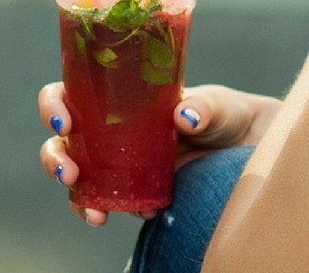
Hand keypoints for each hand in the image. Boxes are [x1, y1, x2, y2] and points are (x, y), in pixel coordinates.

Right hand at [35, 81, 281, 225]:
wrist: (253, 152)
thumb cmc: (231, 117)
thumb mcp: (221, 105)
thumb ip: (206, 107)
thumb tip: (185, 117)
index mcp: (120, 95)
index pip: (72, 91)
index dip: (55, 103)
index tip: (63, 119)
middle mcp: (113, 129)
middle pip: (63, 140)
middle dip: (55, 157)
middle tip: (68, 173)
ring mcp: (121, 164)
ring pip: (77, 177)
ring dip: (74, 195)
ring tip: (94, 213)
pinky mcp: (137, 193)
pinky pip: (108, 203)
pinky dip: (104, 212)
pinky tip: (122, 216)